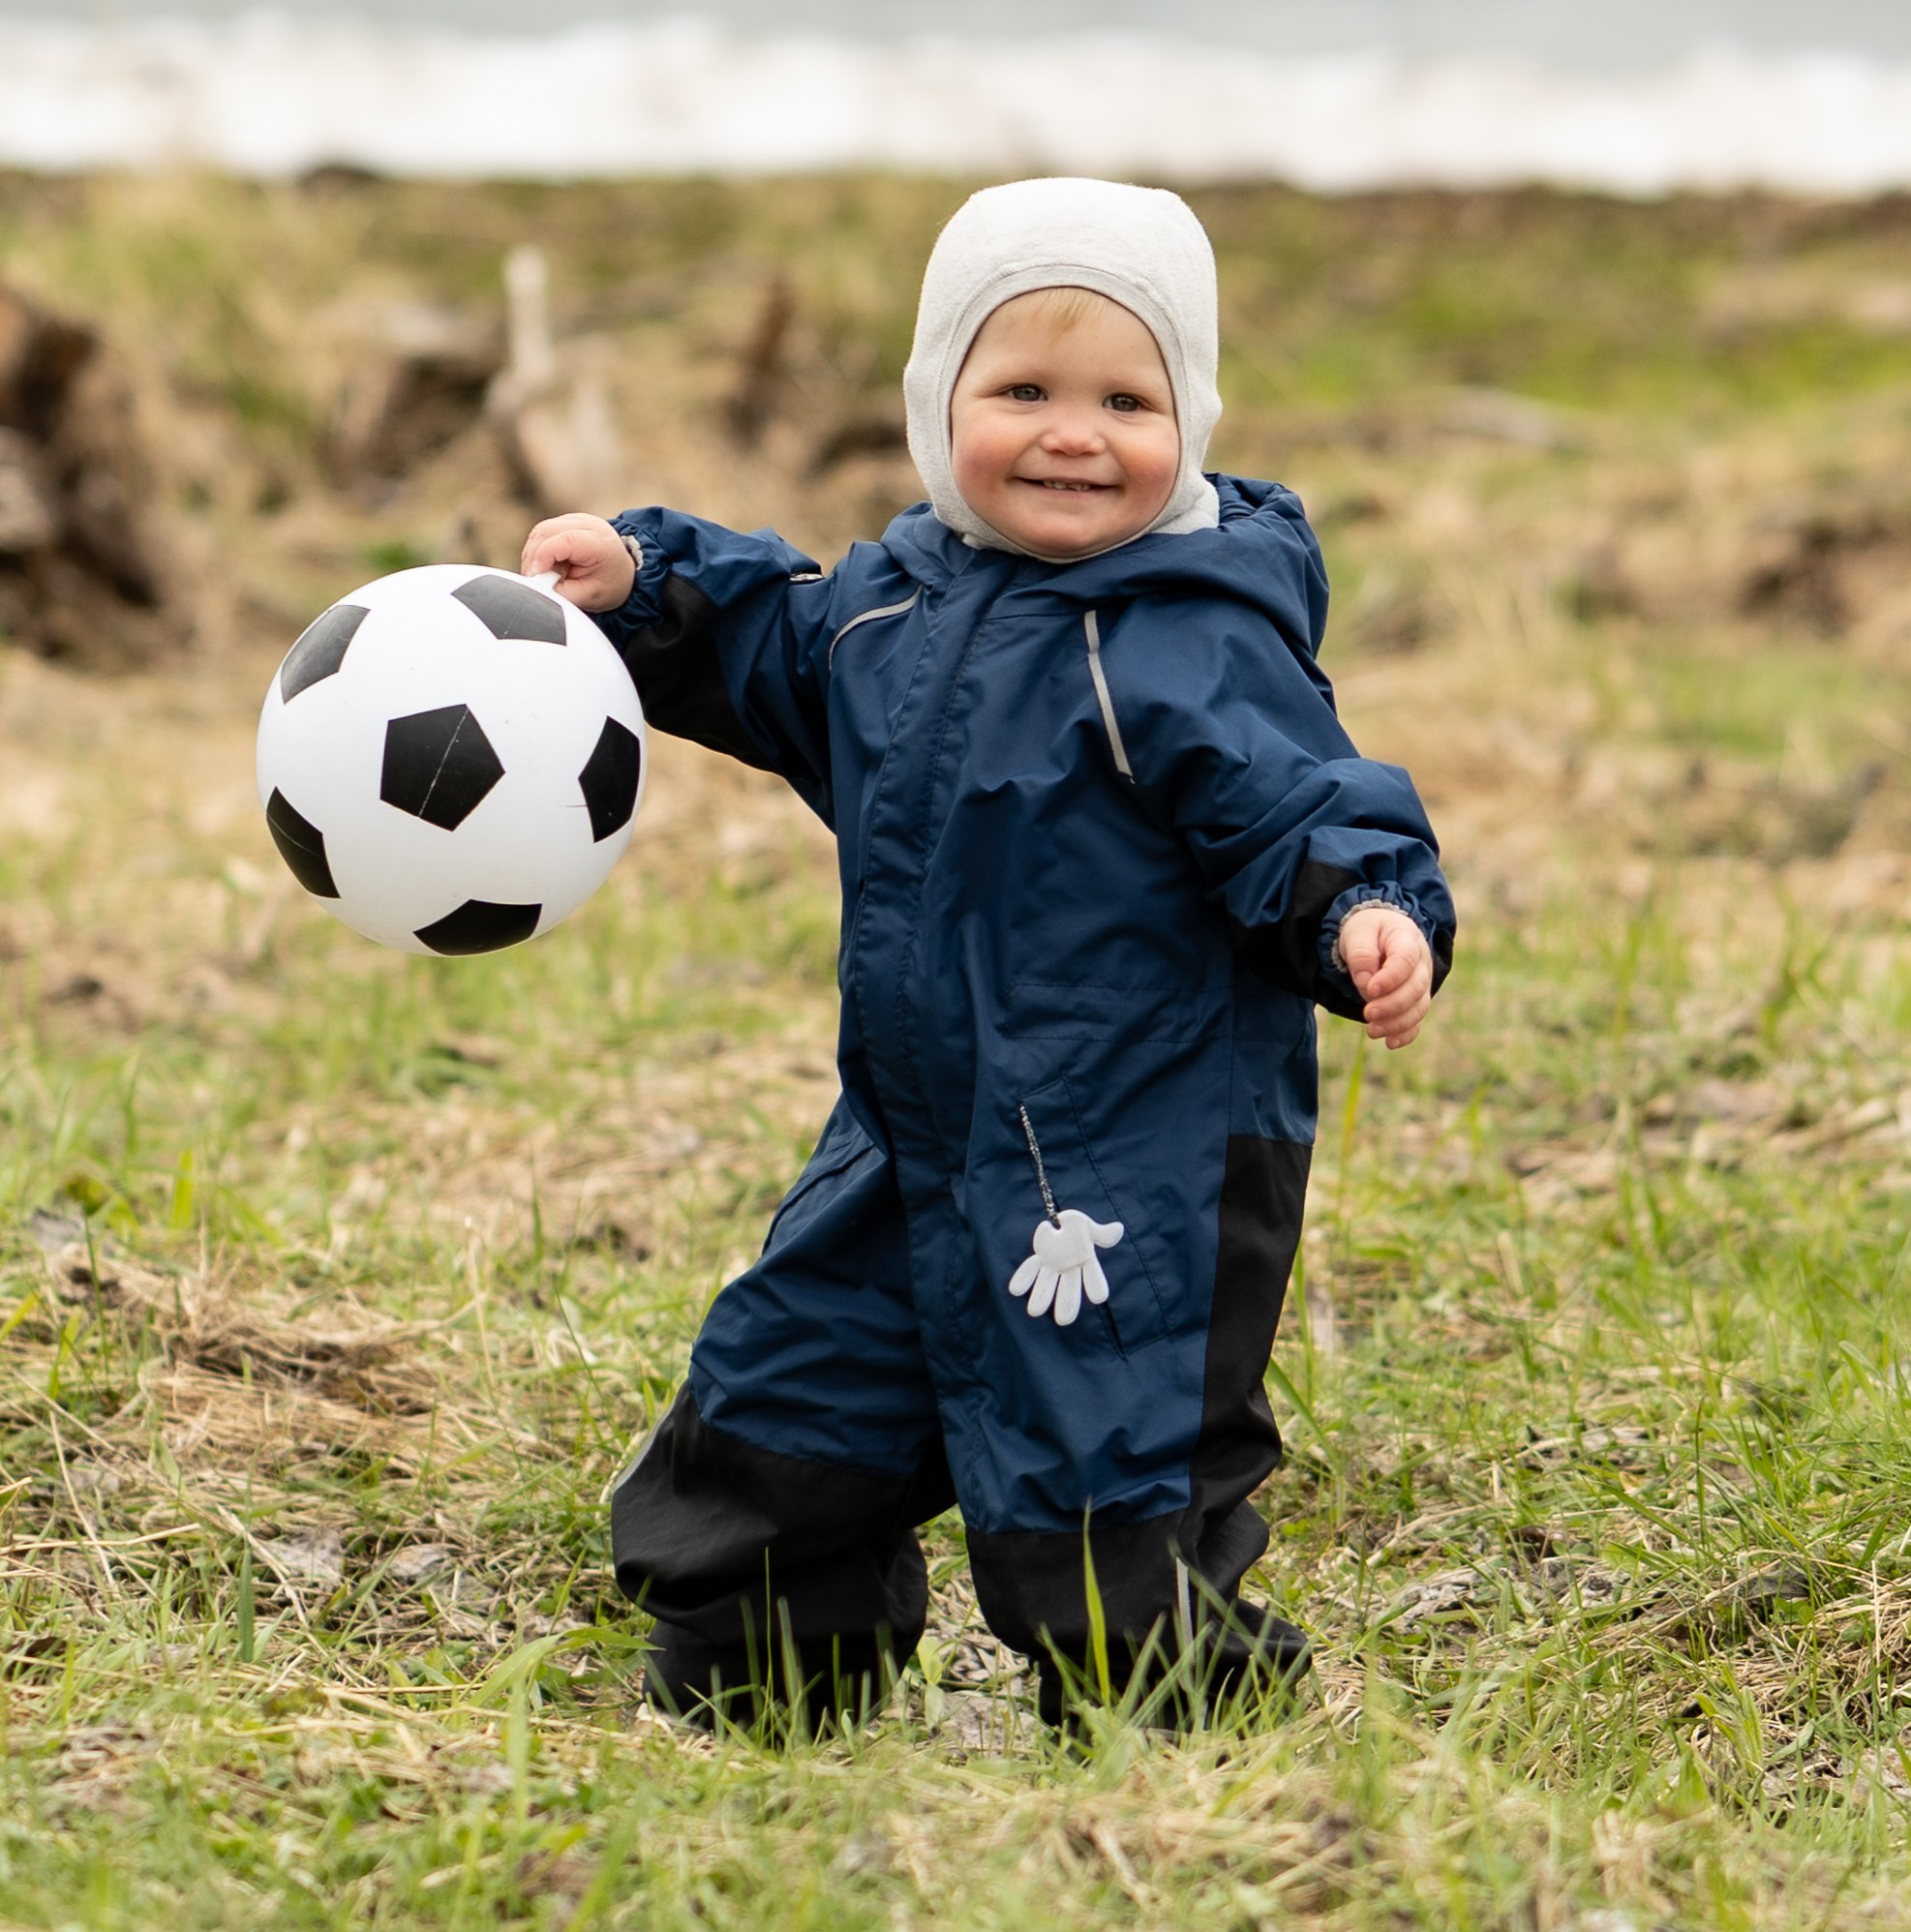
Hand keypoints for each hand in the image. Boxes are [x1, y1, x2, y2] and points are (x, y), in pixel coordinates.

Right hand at [519, 514, 635, 612]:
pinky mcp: (564, 521)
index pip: (565, 540)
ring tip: (542, 575)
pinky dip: (536, 550)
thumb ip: (563, 592)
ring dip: (532, 554)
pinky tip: (544, 565)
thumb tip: (537, 586)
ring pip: (539, 531)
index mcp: (600, 543)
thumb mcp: (589, 596)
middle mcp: (588, 524)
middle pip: (546, 531)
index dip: (544, 556)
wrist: (621, 571)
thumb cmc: (608, 584)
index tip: (536, 575)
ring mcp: (575, 519)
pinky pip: (541, 532)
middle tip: (536, 580)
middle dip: (534, 558)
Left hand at [1007, 1209, 1123, 1326]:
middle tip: (1064, 1320)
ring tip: (1034, 1311)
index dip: (1095, 1285)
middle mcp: (1069, 1270)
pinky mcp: (1038, 1262)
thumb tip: (1118, 1229)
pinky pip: (1029, 1272)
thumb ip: (1101, 1232)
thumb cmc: (1078, 1227)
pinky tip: (1015, 1289)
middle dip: (1066, 1304)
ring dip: (1041, 1297)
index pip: (1093, 1277)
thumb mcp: (1088, 1226)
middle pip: (1069, 1290)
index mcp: (1086, 1262)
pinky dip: (1024, 1278)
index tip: (1099, 1298)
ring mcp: (1052, 1267)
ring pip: (1047, 1285)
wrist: (1061, 1222)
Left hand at [1337, 905, 1433, 1049]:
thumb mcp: (1358, 932)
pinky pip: (1417, 1021)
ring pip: (1419, 1008)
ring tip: (1371, 1030)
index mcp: (1407, 939)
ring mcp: (1422, 984)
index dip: (1391, 978)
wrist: (1378, 935)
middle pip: (1415, 988)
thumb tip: (1366, 983)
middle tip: (1368, 1013)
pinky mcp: (1416, 1001)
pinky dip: (1405, 1034)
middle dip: (1392, 1004)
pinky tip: (1389, 1043)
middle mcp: (1422, 963)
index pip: (1406, 960)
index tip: (1370, 989)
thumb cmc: (1368, 932)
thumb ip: (1361, 954)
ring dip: (1397, 1023)